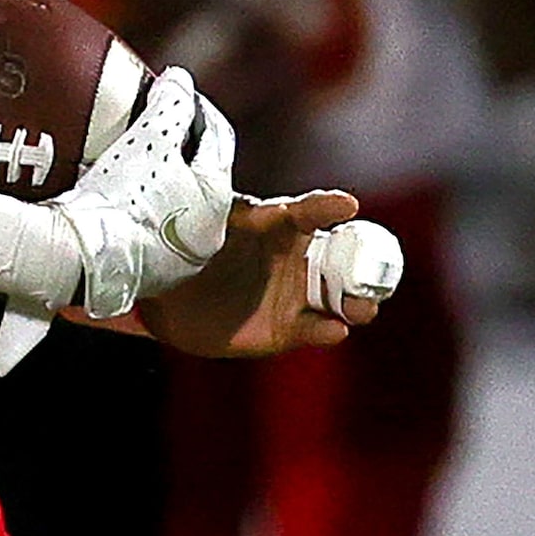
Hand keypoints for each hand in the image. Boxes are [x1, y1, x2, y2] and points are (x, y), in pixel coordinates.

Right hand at [50, 66, 236, 318]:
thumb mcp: (149, 139)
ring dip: (160, 184)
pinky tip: (116, 201)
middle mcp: (208, 233)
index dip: (198, 108)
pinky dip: (140, 212)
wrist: (83, 257)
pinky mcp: (149, 277)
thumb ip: (171, 104)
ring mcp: (179, 261)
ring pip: (175, 208)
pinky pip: (150, 233)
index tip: (176, 92)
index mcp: (217, 197)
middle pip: (198, 176)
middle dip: (180, 149)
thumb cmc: (122, 196)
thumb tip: (181, 79)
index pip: (218, 139)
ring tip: (129, 163)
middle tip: (152, 126)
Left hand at [137, 189, 392, 356]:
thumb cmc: (191, 252)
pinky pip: (318, 329)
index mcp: (280, 226)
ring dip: (357, 303)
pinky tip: (334, 329)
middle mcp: (298, 259)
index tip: (346, 205)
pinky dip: (328, 331)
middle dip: (364, 268)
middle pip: (346, 261)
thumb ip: (231, 216)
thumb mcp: (208, 226)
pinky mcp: (290, 328)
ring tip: (356, 307)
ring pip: (344, 299)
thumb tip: (259, 208)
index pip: (309, 212)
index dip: (327, 206)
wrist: (168, 300)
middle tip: (366, 275)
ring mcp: (297, 295)